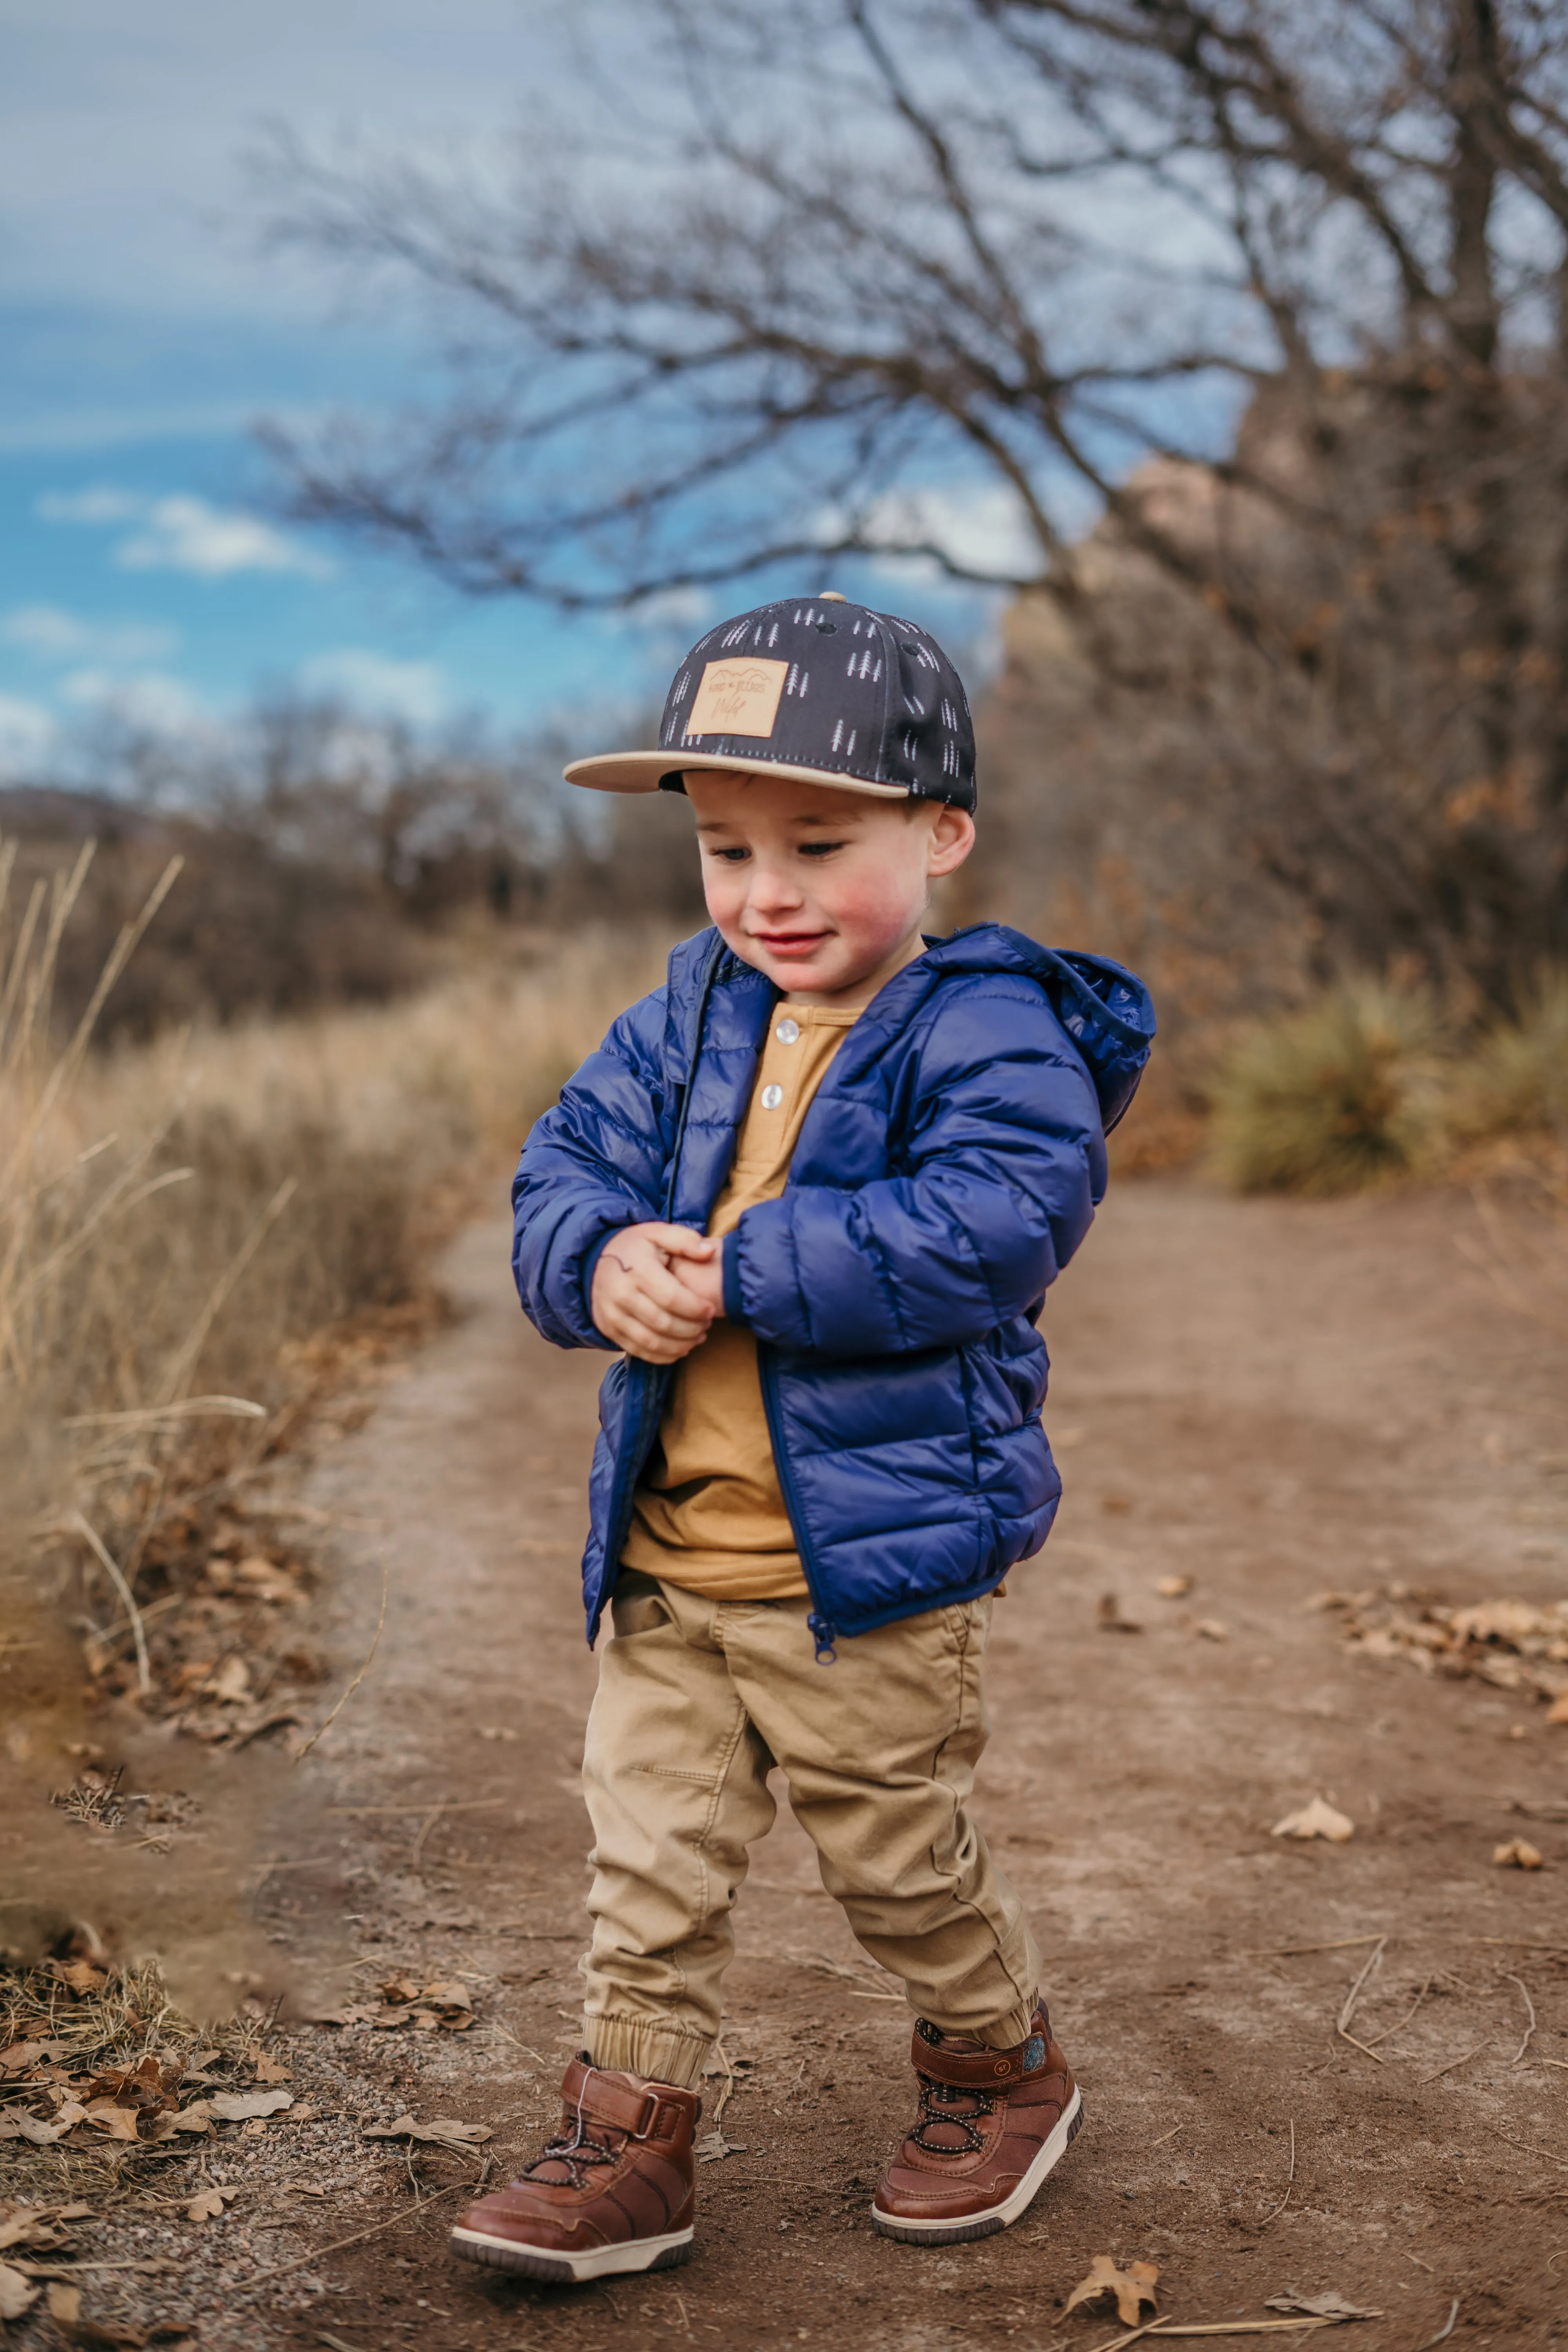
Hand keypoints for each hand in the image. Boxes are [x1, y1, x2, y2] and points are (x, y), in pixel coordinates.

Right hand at [591, 1222, 720, 1362]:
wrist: (597, 1259)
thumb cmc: (636, 1247)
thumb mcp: (658, 1232)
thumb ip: (685, 1240)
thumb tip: (708, 1252)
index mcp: (635, 1269)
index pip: (671, 1298)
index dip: (695, 1308)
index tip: (710, 1310)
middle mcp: (620, 1295)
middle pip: (663, 1323)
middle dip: (691, 1329)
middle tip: (707, 1325)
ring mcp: (612, 1315)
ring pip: (652, 1342)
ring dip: (681, 1345)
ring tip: (698, 1337)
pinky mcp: (609, 1330)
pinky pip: (639, 1351)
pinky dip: (663, 1356)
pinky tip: (681, 1348)